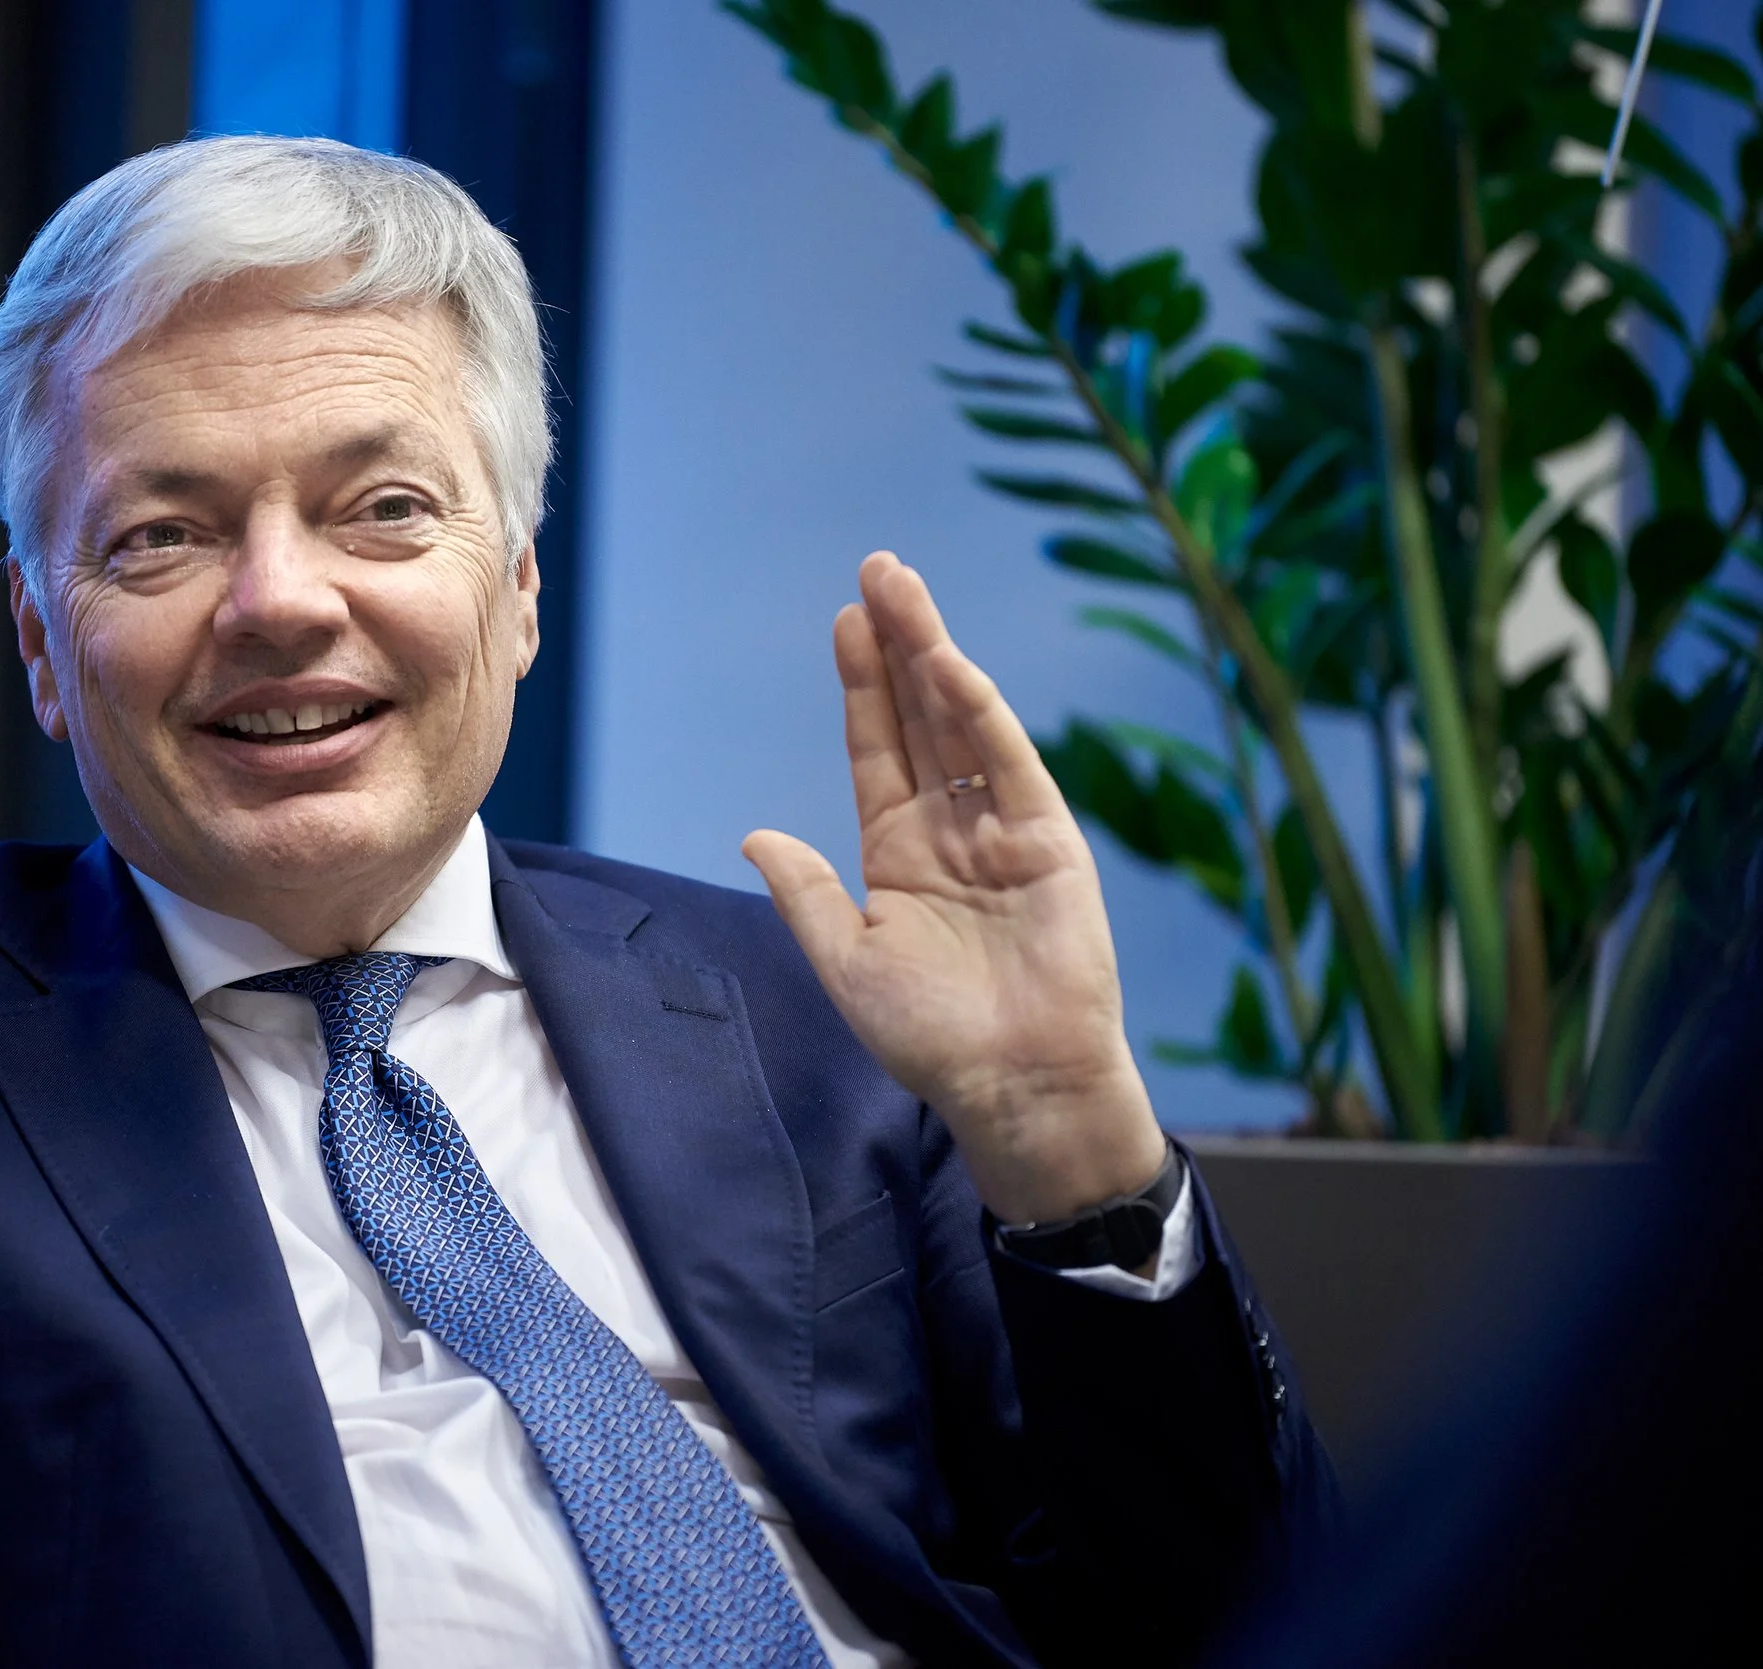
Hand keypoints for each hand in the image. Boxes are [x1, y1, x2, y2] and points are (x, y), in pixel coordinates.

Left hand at [744, 552, 1163, 1224]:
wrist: (1012, 1085)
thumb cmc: (930, 1038)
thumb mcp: (847, 961)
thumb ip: (806, 893)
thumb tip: (754, 836)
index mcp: (898, 851)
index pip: (876, 748)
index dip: (861, 686)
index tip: (844, 622)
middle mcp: (950, 828)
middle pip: (919, 716)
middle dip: (898, 645)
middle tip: (878, 569)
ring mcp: (1002, 830)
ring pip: (961, 724)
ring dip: (934, 656)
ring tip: (905, 589)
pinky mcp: (1049, 843)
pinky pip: (1010, 766)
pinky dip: (980, 714)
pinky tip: (950, 666)